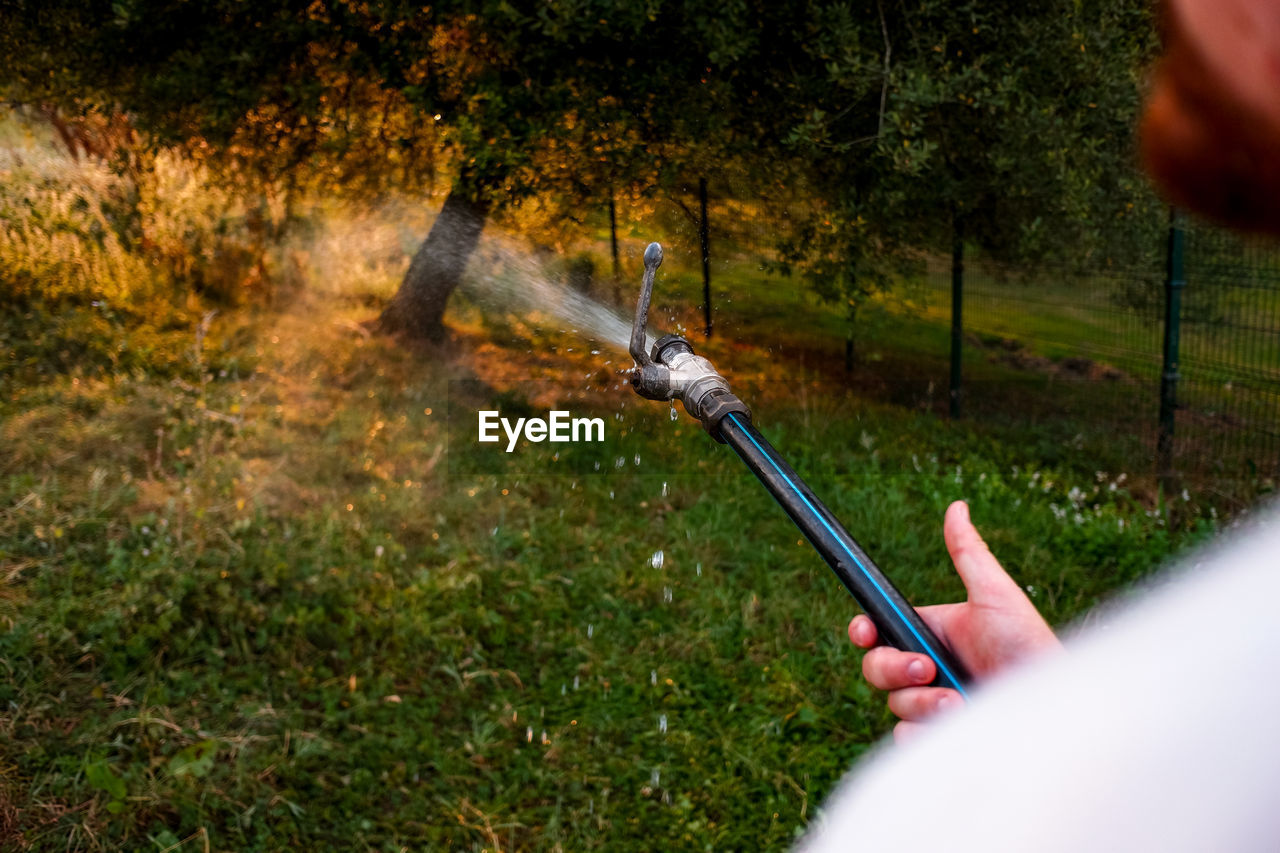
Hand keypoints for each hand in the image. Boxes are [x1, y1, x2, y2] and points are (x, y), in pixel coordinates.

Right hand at [849, 500, 1060, 741]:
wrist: (1052, 707)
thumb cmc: (1029, 646)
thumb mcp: (994, 594)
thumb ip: (968, 552)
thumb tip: (956, 507)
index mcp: (931, 633)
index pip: (879, 630)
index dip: (863, 631)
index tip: (865, 631)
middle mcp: (927, 669)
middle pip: (875, 668)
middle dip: (895, 667)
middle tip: (927, 668)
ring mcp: (932, 705)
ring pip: (893, 704)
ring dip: (922, 702)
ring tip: (960, 701)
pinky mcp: (939, 737)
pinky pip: (907, 738)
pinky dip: (924, 733)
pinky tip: (954, 724)